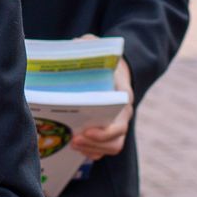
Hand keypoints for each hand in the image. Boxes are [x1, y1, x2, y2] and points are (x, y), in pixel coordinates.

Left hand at [72, 36, 132, 159]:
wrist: (113, 68)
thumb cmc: (103, 59)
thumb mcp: (96, 47)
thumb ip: (87, 45)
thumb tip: (74, 45)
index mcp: (123, 96)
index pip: (121, 121)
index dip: (106, 131)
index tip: (86, 131)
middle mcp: (124, 114)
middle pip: (116, 140)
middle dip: (95, 144)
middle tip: (73, 140)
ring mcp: (117, 124)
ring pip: (111, 147)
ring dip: (91, 149)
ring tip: (72, 144)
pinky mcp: (108, 130)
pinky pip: (104, 149)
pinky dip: (91, 152)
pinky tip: (74, 147)